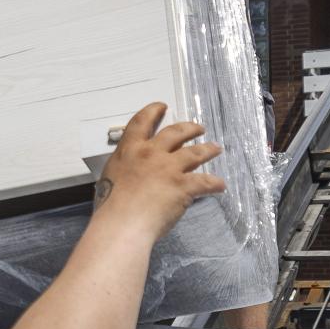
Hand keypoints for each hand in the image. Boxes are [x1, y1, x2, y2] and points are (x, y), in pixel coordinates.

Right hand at [93, 102, 225, 236]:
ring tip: (215, 148)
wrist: (123, 222)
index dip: (153, 111)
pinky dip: (214, 183)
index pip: (142, 122)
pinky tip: (220, 185)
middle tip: (198, 128)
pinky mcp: (183, 186)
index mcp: (129, 150)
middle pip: (175, 133)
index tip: (162, 106)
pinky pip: (205, 182)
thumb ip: (124, 169)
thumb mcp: (109, 178)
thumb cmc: (110, 205)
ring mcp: (169, 168)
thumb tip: (129, 173)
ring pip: (194, 153)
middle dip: (189, 128)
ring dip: (207, 149)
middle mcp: (151, 153)